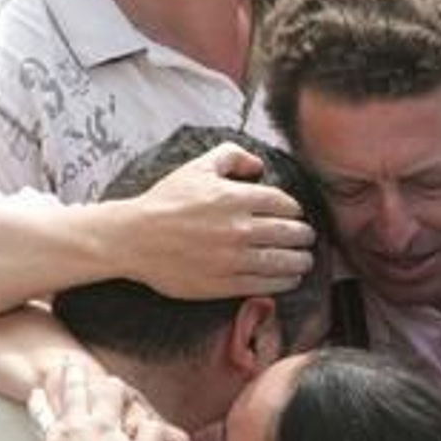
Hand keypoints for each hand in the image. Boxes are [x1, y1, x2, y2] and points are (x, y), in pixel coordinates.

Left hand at [30, 363, 170, 440]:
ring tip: (45, 379)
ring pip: (51, 408)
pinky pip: (39, 430)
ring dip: (51, 390)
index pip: (108, 392)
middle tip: (69, 360)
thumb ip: (151, 433)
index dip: (112, 384)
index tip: (110, 379)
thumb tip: (148, 420)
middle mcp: (77, 426)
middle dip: (75, 375)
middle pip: (75, 392)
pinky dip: (37, 413)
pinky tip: (35, 409)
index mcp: (103, 424)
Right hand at [116, 143, 313, 301]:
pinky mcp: (223, 283)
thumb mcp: (197, 167)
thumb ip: (232, 156)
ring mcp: (232, 258)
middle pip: (290, 233)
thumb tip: (258, 166)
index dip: (295, 210)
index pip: (284, 204)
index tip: (296, 215)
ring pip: (282, 261)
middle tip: (308, 238)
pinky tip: (290, 279)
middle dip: (304, 235)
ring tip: (305, 260)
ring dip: (300, 261)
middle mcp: (239, 228)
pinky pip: (264, 284)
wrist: (133, 239)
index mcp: (236, 198)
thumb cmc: (165, 201)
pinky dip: (283, 282)